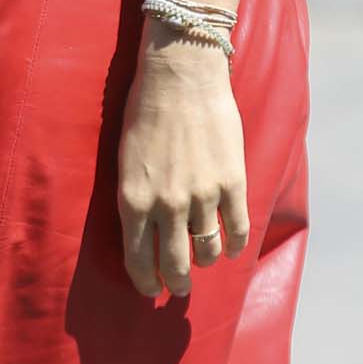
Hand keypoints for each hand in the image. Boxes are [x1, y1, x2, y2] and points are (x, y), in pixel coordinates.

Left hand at [116, 29, 249, 300]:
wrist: (181, 75)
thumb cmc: (145, 111)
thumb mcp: (125, 161)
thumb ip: (135, 198)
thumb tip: (144, 230)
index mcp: (133, 200)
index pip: (137, 259)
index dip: (145, 281)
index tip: (150, 289)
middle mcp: (166, 205)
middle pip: (174, 264)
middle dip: (176, 282)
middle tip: (178, 288)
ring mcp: (202, 195)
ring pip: (207, 249)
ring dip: (205, 260)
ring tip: (204, 261)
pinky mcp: (231, 182)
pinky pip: (236, 228)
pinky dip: (235, 244)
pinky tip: (232, 247)